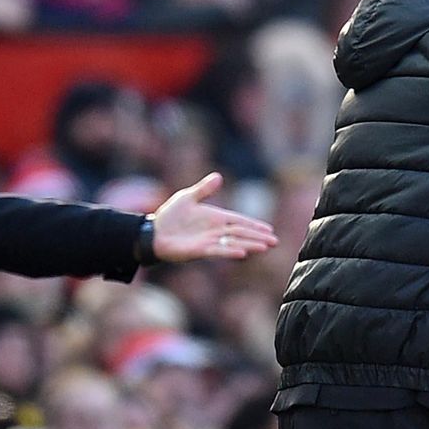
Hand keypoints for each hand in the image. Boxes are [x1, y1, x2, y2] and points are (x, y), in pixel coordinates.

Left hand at [150, 172, 277, 262]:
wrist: (153, 232)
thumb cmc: (170, 216)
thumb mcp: (188, 197)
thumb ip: (204, 189)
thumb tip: (219, 176)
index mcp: (216, 218)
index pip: (240, 221)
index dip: (254, 225)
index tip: (269, 230)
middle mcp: (215, 231)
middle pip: (241, 234)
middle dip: (258, 237)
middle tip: (274, 242)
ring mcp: (209, 242)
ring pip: (234, 243)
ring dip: (250, 244)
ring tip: (265, 247)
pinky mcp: (199, 251)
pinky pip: (218, 251)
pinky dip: (230, 252)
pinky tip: (243, 253)